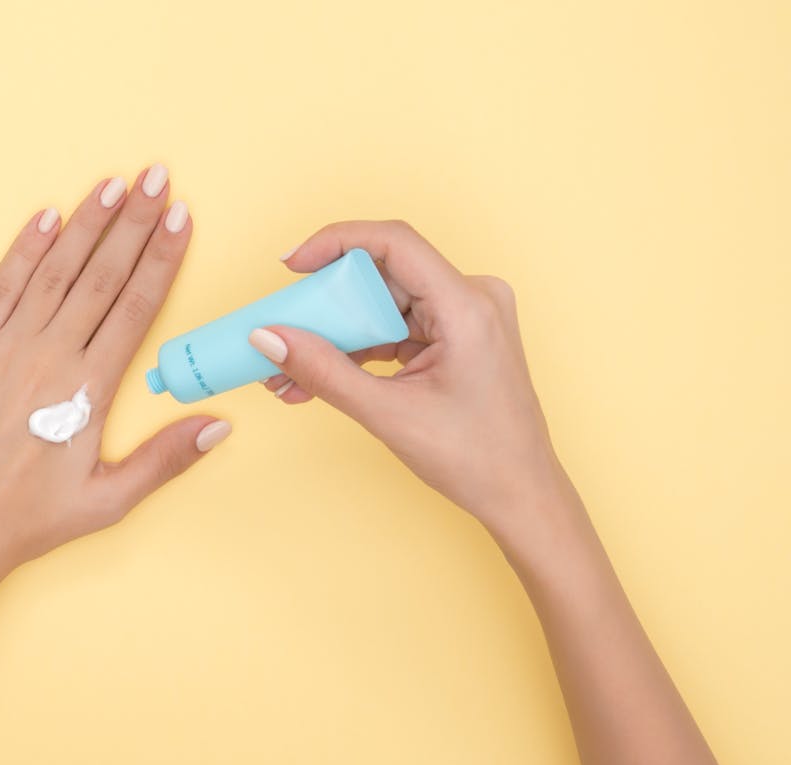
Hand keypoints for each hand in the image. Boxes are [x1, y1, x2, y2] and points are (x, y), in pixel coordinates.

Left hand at [0, 167, 229, 597]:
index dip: (162, 258)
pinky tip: (46, 216)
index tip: (182, 219)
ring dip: (85, 223)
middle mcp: (46, 357)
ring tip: (114, 184)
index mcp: (86, 390)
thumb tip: (221, 425)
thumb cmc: (27, 521)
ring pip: (53, 270)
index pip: (135, 306)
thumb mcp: (108, 502)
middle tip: (157, 178)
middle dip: (134, 223)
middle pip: (100, 275)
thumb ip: (166, 458)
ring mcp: (0, 347)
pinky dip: (23, 249)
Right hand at [252, 220, 562, 535]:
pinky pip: (398, 328)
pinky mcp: (459, 337)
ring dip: (337, 337)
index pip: (394, 243)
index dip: (336, 242)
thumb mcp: (388, 414)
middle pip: (383, 277)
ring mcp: (468, 317)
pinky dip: (360, 351)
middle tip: (281, 333)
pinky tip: (320, 378)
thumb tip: (269, 338)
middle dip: (326, 308)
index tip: (292, 264)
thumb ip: (323, 372)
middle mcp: (474, 299)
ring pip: (385, 306)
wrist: (520, 495)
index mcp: (468, 307)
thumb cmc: (477, 459)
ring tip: (289, 373)